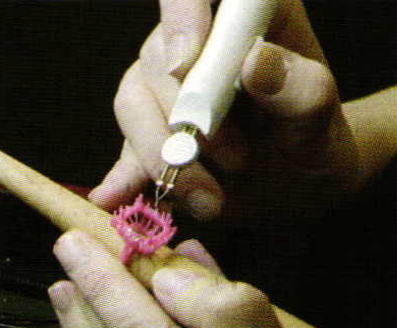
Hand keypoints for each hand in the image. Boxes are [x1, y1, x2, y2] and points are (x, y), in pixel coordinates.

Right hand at [89, 0, 358, 224]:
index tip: (186, 67)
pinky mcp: (148, 132)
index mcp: (245, 17)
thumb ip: (300, 90)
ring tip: (210, 199)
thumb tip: (255, 61)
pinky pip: (124, 149)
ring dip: (163, 158)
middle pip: (158, 59)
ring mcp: (164, 88)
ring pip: (132, 104)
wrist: (294, 185)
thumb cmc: (312, 143)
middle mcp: (197, 43)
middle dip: (186, 118)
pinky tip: (116, 196)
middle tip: (236, 162)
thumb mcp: (320, 122)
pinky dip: (122, 176)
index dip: (183, 17)